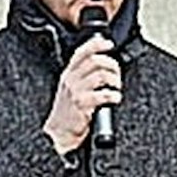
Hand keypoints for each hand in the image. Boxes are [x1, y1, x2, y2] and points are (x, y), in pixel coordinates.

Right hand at [42, 34, 119, 154]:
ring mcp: (76, 91)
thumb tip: (104, 63)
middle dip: (111, 65)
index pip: (82, 52)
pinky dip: (114, 95)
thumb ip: (83, 75)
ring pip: (101, 75)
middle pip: (95, 61)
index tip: (109, 44)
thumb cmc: (69, 111)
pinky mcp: (82, 104)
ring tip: (116, 88)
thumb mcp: (72, 88)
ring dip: (114, 80)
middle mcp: (71, 79)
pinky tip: (114, 99)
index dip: (96, 44)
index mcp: (69, 74)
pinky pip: (103, 94)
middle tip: (116, 75)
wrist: (59, 132)